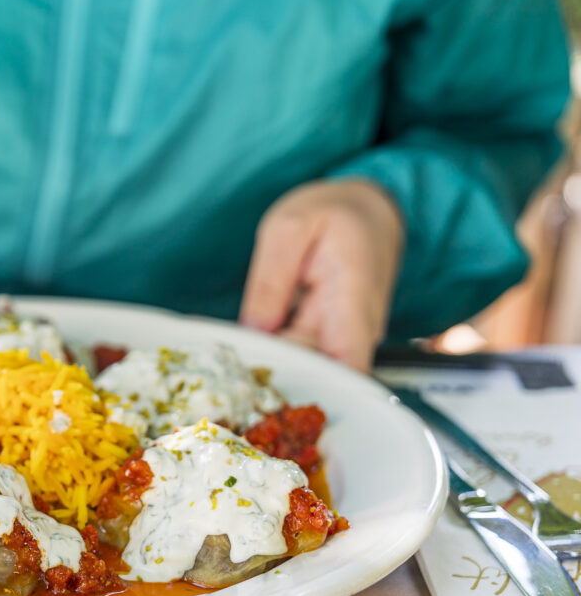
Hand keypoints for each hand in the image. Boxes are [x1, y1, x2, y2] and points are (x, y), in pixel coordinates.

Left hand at [239, 179, 403, 371]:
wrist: (366, 209)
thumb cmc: (333, 212)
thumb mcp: (288, 228)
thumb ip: (270, 281)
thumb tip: (254, 331)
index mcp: (354, 299)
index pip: (348, 369)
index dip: (310, 385)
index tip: (265, 382)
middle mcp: (357, 329)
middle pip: (319, 376)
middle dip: (276, 378)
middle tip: (228, 375)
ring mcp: (344, 337)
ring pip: (308, 370)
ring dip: (272, 369)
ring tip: (233, 364)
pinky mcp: (328, 338)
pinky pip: (302, 357)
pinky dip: (276, 357)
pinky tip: (249, 350)